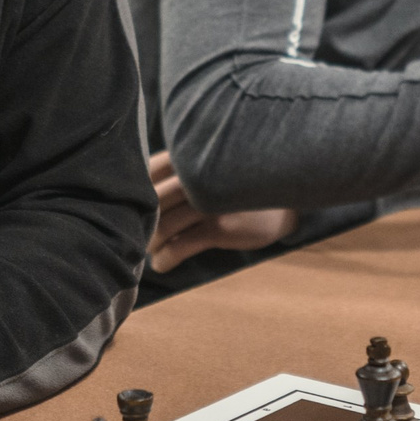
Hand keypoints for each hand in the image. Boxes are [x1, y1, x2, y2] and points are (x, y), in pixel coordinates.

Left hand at [147, 151, 297, 274]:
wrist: (286, 199)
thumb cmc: (242, 181)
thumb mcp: (213, 165)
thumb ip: (181, 168)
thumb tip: (139, 194)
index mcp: (191, 155)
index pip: (147, 172)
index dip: (134, 194)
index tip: (134, 209)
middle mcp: (196, 175)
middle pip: (152, 203)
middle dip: (141, 224)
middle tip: (138, 237)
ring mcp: (207, 201)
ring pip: (162, 227)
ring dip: (151, 245)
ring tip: (152, 251)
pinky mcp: (219, 227)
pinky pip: (179, 247)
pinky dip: (165, 259)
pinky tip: (163, 264)